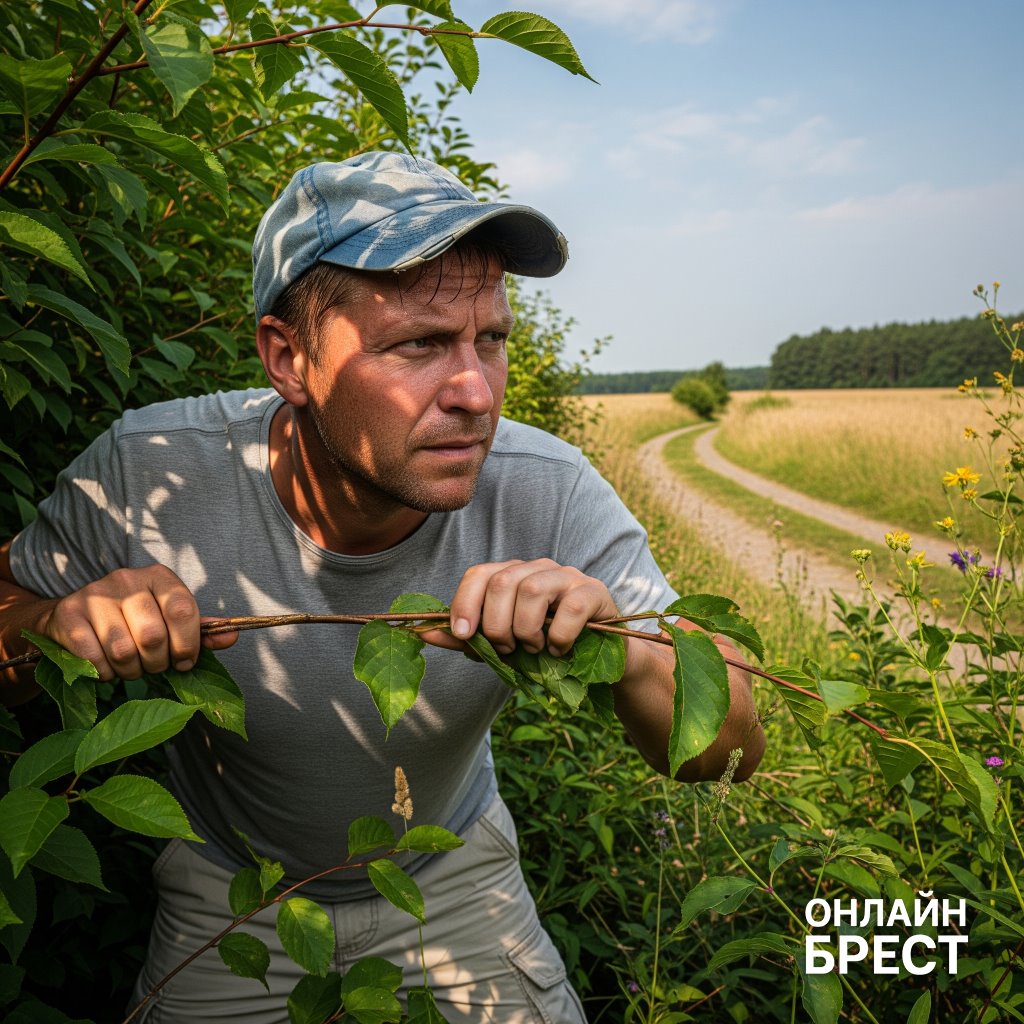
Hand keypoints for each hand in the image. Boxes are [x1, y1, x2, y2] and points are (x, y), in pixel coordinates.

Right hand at [38, 565, 236, 681]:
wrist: (73, 617)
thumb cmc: (132, 621)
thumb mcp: (169, 620)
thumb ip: (201, 630)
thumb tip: (233, 636)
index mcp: (159, 577)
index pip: (183, 611)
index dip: (188, 644)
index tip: (184, 662)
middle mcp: (127, 579)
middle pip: (153, 636)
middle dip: (157, 663)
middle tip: (153, 666)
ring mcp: (94, 594)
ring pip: (123, 651)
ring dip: (131, 671)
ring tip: (131, 667)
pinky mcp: (68, 614)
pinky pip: (94, 659)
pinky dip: (104, 673)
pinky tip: (106, 666)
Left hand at [420, 558, 617, 657]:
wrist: (601, 659)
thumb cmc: (546, 648)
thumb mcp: (503, 644)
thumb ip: (467, 638)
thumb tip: (423, 633)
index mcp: (513, 576)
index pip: (479, 575)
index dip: (464, 603)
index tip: (462, 635)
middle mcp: (538, 568)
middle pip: (502, 583)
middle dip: (496, 625)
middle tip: (507, 650)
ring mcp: (568, 577)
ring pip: (532, 591)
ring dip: (526, 630)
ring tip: (533, 649)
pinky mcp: (594, 592)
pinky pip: (571, 607)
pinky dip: (558, 636)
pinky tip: (558, 650)